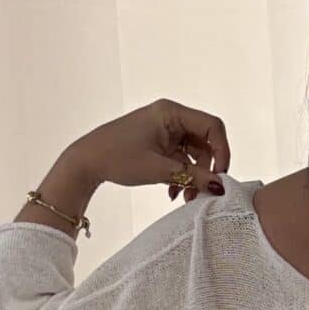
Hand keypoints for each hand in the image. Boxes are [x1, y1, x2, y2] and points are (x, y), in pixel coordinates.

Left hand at [64, 100, 231, 202]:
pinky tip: (174, 192)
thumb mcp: (158, 169)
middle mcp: (170, 117)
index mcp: (171, 112)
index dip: (222, 151)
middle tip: (201, 193)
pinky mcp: (159, 143)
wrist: (86, 162)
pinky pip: (181, 159)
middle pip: (205, 142)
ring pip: (194, 154)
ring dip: (193, 176)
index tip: (220, 176)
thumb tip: (219, 185)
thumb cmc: (115, 157)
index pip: (212, 126)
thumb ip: (192, 176)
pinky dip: (182, 175)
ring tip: (185, 197)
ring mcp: (165, 130)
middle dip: (205, 170)